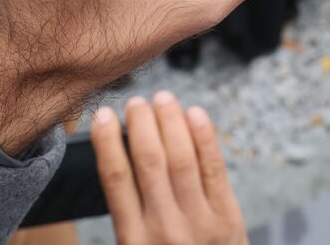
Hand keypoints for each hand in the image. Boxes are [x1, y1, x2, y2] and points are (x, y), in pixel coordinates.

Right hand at [93, 93, 247, 244]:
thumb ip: (130, 214)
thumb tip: (118, 159)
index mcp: (133, 240)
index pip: (115, 179)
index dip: (106, 142)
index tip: (101, 116)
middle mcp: (164, 229)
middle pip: (149, 162)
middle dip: (141, 124)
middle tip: (136, 101)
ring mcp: (199, 223)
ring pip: (181, 160)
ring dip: (171, 122)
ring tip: (163, 99)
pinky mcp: (228, 218)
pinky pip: (215, 169)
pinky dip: (204, 138)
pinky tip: (195, 114)